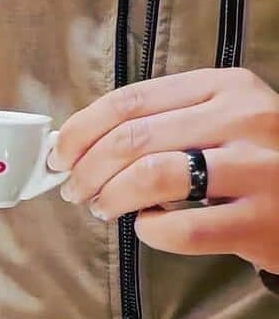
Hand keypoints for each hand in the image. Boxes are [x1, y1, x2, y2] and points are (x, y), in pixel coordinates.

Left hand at [52, 68, 278, 272]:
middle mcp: (246, 118)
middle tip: (75, 191)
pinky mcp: (263, 219)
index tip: (60, 155)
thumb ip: (161, 122)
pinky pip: (181, 229)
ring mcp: (260, 168)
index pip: (129, 101)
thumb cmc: (256, 160)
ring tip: (105, 209)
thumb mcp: (221, 121)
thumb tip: (76, 144)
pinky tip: (150, 227)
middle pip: (132, 139)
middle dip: (87, 170)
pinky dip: (150, 232)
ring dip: (111, 197)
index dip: (81, 131)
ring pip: (152, 177)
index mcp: (226, 86)